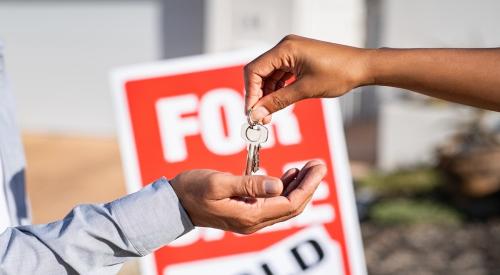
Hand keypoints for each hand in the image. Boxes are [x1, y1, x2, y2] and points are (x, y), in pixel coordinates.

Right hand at [170, 160, 326, 233]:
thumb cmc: (193, 190)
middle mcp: (253, 221)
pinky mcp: (246, 211)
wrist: (174, 203)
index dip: (308, 185)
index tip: (318, 167)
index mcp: (249, 216)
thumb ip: (250, 184)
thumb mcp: (220, 183)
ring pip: (284, 204)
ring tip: (310, 167)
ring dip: (299, 186)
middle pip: (292, 206)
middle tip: (320, 164)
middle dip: (309, 185)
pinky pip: (272, 203)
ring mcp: (250, 218)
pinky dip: (284, 188)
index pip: (290, 203)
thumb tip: (279, 184)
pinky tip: (290, 174)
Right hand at [244, 34, 372, 122]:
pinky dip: (277, 90)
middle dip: (258, 96)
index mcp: (285, 49)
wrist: (362, 67)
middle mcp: (285, 47)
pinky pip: (279, 75)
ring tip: (269, 115)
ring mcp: (291, 53)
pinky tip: (278, 103)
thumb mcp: (305, 90)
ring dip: (267, 95)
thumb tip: (257, 114)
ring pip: (268, 76)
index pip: (254, 70)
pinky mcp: (297, 59)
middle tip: (260, 117)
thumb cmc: (339, 73)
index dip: (251, 94)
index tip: (252, 113)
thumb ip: (278, 102)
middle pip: (259, 73)